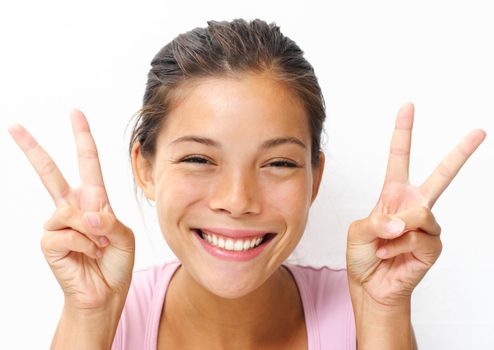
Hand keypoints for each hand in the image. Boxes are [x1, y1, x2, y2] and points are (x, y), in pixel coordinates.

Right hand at [9, 109, 134, 311]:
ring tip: (98, 249)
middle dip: (33, 149)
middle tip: (15, 125)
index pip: (87, 163)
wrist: (105, 293)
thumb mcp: (123, 237)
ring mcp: (58, 224)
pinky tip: (87, 256)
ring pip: (71, 211)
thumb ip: (108, 222)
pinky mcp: (49, 241)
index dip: (82, 137)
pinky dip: (84, 245)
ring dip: (92, 233)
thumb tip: (84, 213)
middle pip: (50, 173)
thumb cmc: (115, 263)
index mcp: (94, 200)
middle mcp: (73, 208)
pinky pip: (66, 232)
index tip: (75, 113)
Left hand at [346, 102, 485, 306]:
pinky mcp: (433, 246)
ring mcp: (426, 226)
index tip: (408, 106)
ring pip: (420, 214)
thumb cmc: (363, 256)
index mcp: (393, 194)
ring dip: (395, 230)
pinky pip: (418, 237)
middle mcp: (414, 205)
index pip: (400, 157)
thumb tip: (403, 222)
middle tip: (480, 131)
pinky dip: (398, 246)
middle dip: (460, 153)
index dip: (403, 132)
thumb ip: (377, 221)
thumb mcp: (358, 232)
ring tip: (383, 243)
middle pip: (442, 175)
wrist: (370, 286)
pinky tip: (391, 254)